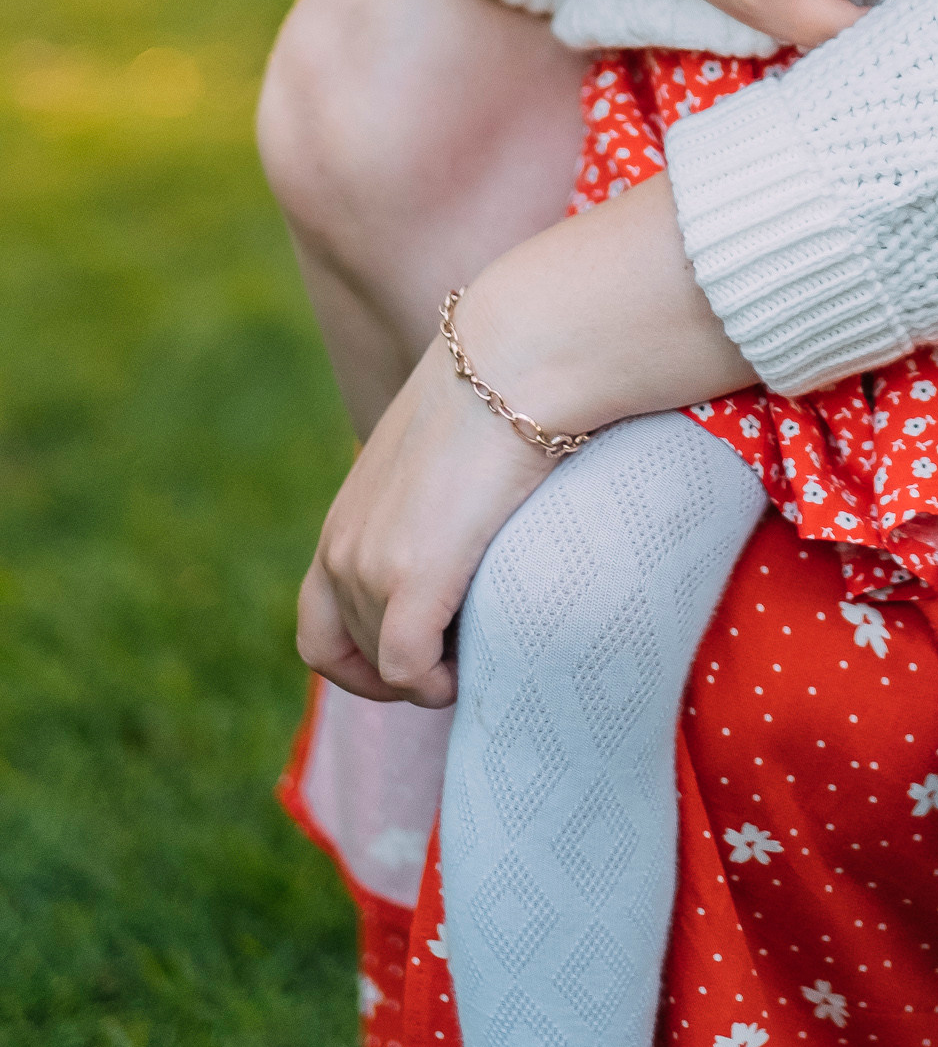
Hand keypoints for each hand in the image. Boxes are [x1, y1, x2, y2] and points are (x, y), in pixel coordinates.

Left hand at [299, 333, 544, 703]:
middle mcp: (341, 549)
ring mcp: (369, 566)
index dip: (361, 660)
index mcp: (345, 522)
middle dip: (398, 675)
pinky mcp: (410, 577)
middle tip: (455, 664)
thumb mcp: (442, 453)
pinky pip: (406, 668)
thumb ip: (434, 496)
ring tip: (476, 655)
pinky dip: (434, 683)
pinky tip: (471, 668)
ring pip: (381, 666)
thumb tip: (478, 508)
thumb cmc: (496, 393)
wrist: (510, 363)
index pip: (318, 627)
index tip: (418, 660)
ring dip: (424, 678)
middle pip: (347, 656)